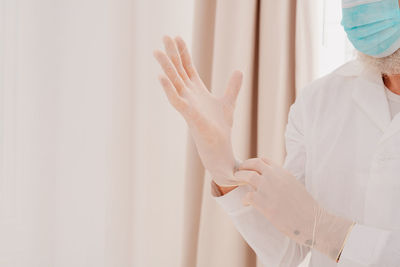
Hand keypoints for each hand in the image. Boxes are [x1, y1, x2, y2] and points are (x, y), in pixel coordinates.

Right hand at [153, 35, 242, 185]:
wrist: (220, 147)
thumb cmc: (220, 127)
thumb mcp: (228, 102)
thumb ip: (232, 87)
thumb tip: (238, 71)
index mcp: (197, 91)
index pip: (188, 67)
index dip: (183, 53)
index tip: (177, 37)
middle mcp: (189, 95)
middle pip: (178, 70)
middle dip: (172, 54)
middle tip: (164, 36)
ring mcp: (187, 104)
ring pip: (174, 82)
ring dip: (166, 67)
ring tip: (157, 52)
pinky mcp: (189, 115)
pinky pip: (176, 100)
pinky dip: (168, 89)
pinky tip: (162, 77)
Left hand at [234, 158, 354, 261]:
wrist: (312, 221)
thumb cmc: (306, 207)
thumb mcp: (295, 186)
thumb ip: (282, 181)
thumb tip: (273, 182)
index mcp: (283, 172)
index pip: (264, 160)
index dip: (254, 163)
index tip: (249, 168)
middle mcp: (274, 177)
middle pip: (253, 164)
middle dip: (243, 167)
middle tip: (238, 172)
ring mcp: (268, 189)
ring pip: (246, 176)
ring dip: (239, 178)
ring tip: (236, 183)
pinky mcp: (263, 203)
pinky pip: (247, 196)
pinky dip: (244, 199)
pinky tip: (246, 203)